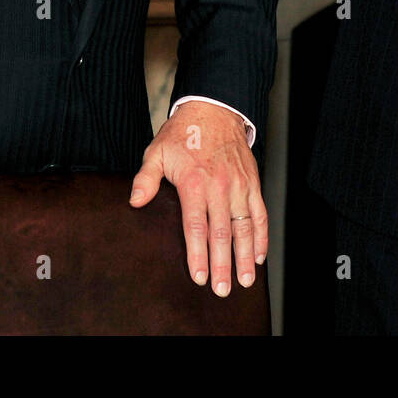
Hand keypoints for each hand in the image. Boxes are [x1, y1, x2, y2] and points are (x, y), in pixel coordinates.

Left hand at [130, 102, 266, 296]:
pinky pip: (259, 212)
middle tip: (222, 289)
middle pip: (221, 233)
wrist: (214, 108)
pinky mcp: (252, 181)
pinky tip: (258, 254)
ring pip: (244, 227)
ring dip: (245, 255)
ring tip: (244, 280)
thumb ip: (146, 178)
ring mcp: (239, 185)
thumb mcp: (156, 151)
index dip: (197, 254)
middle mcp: (219, 186)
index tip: (199, 276)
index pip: (196, 226)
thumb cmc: (184, 133)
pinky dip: (261, 235)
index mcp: (194, 182)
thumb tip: (135, 201)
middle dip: (222, 264)